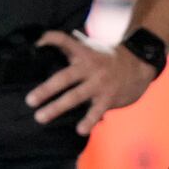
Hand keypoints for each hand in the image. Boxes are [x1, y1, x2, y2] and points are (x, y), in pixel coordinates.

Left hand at [25, 30, 157, 136]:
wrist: (139, 64)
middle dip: (46, 89)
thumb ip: (72, 46)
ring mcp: (99, 83)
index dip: (50, 39)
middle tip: (30, 100)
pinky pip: (96, 111)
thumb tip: (46, 40)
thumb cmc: (107, 57)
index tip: (35, 43)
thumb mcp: (91, 47)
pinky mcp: (109, 98)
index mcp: (84, 52)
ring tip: (40, 117)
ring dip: (57, 107)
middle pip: (65, 77)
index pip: (65, 41)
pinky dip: (88, 121)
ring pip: (75, 96)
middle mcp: (90, 67)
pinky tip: (79, 130)